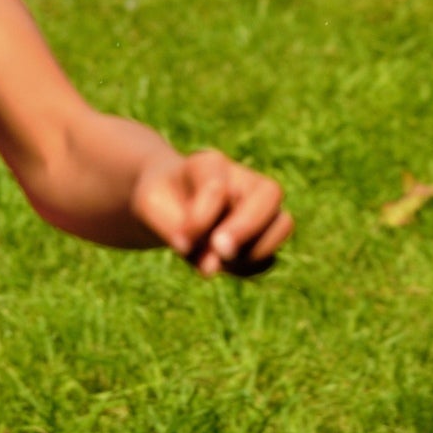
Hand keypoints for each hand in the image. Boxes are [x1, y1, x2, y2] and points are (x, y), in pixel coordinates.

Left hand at [132, 148, 291, 276]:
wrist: (165, 207)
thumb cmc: (158, 201)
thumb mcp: (149, 207)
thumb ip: (175, 231)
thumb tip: (212, 268)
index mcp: (210, 163)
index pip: (218, 185)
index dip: (201, 218)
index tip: (180, 240)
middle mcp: (243, 180)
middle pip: (270, 192)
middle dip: (246, 227)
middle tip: (219, 250)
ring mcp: (259, 207)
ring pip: (282, 224)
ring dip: (254, 251)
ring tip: (220, 261)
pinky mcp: (263, 236)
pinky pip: (270, 256)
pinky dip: (249, 267)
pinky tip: (224, 267)